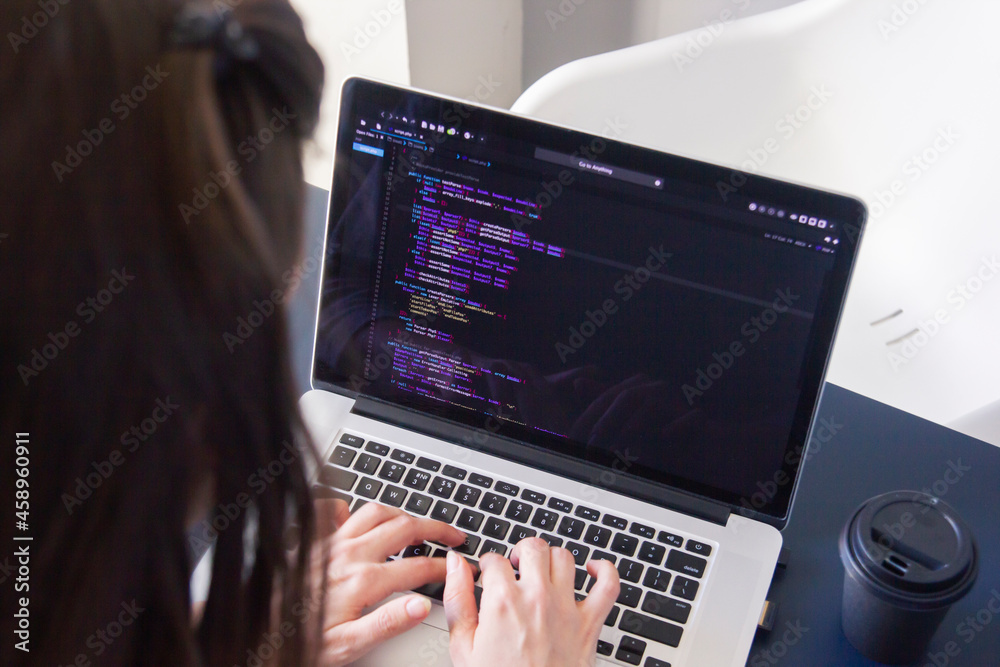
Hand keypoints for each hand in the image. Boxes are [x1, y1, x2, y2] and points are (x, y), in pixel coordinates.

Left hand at [312, 500, 464, 665]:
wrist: (258, 635)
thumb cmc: (299, 644)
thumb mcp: (349, 647)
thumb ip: (388, 623)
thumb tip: (422, 606)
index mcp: (363, 582)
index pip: (417, 567)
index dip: (444, 567)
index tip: (460, 568)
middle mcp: (348, 555)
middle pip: (404, 527)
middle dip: (436, 527)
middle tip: (453, 534)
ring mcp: (329, 543)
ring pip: (374, 512)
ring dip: (401, 514)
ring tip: (417, 523)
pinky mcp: (310, 541)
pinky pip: (330, 509)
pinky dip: (347, 507)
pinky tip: (354, 515)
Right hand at [444, 537, 619, 666]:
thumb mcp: (463, 647)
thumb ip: (457, 599)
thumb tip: (455, 565)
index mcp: (503, 602)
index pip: (495, 559)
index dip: (488, 566)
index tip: (488, 576)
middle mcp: (537, 599)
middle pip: (532, 548)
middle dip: (520, 553)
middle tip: (514, 568)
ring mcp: (567, 609)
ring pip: (564, 557)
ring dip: (551, 559)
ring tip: (542, 571)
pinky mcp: (590, 624)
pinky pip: (608, 585)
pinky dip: (605, 571)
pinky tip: (592, 570)